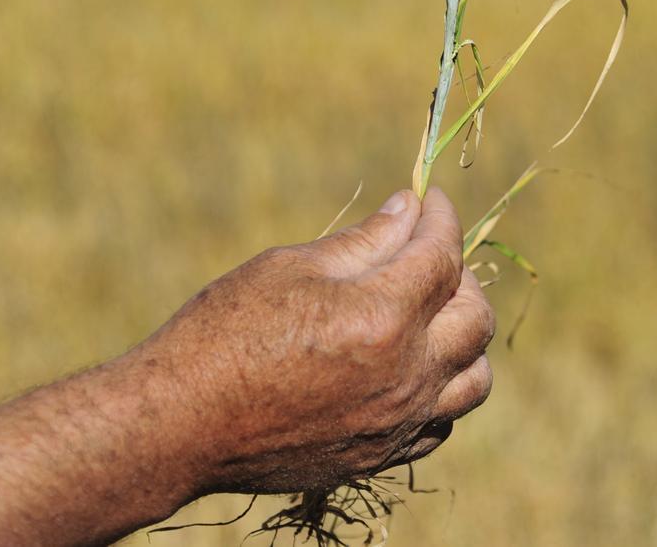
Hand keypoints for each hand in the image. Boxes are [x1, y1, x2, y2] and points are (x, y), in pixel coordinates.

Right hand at [135, 187, 495, 494]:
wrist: (181, 425)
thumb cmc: (224, 334)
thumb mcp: (290, 268)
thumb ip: (364, 241)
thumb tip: (409, 209)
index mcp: (383, 318)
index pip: (443, 255)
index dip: (441, 218)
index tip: (430, 200)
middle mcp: (405, 376)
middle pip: (475, 316)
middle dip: (460, 274)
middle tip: (426, 254)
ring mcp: (398, 423)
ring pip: (474, 378)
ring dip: (463, 337)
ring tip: (429, 315)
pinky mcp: (381, 456)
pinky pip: (442, 422)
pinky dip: (442, 388)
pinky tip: (412, 368)